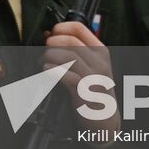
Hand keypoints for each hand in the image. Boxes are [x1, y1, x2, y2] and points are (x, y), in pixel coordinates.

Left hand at [45, 21, 116, 135]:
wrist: (106, 120)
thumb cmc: (93, 90)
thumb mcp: (90, 66)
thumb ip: (73, 50)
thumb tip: (48, 34)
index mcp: (100, 51)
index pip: (78, 27)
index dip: (60, 28)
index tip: (51, 34)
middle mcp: (99, 61)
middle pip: (70, 41)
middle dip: (52, 43)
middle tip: (44, 51)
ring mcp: (94, 76)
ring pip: (67, 56)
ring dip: (49, 57)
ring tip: (42, 62)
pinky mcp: (85, 91)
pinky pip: (66, 75)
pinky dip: (52, 71)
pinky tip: (47, 71)